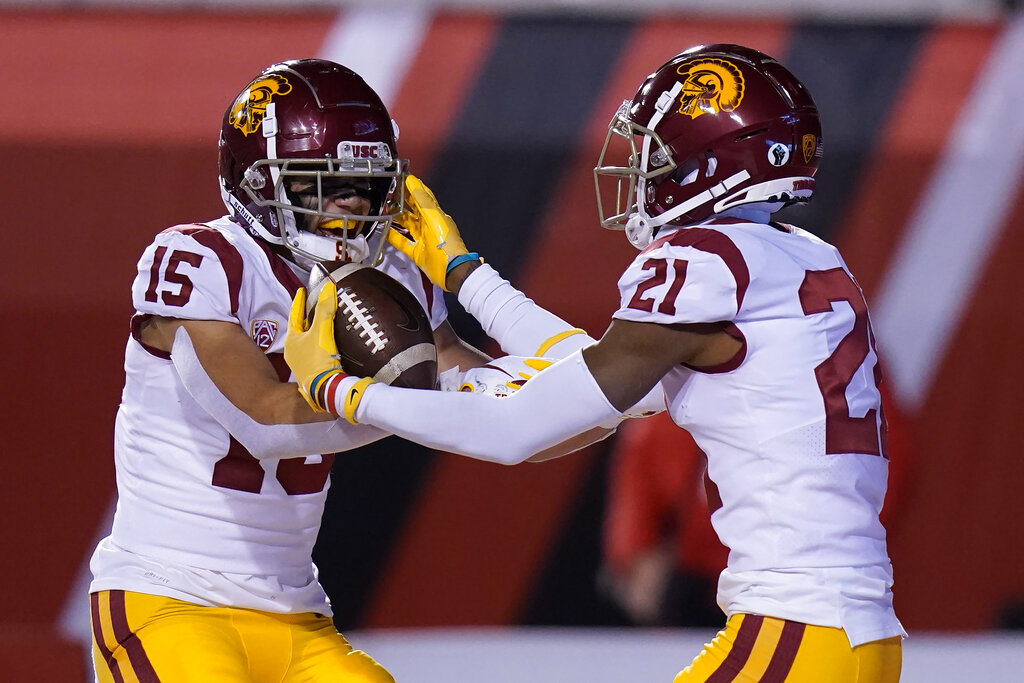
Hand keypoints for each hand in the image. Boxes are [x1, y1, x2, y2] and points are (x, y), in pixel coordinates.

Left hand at [285, 282, 348, 413]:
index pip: (295, 315)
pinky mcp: (314, 372)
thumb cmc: (318, 361)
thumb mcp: (321, 332)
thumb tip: (328, 288)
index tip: (302, 290)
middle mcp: (294, 352)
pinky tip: (331, 343)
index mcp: (292, 340)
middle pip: (300, 328)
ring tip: (323, 321)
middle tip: (313, 304)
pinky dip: (322, 343)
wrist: (326, 391)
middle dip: (307, 316)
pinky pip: (316, 352)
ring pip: (308, 341)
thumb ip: (324, 309)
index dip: (299, 301)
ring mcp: (303, 364)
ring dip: (315, 331)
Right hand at [389, 174, 478, 290]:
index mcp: (435, 215)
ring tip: (383, 208)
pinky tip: (384, 230)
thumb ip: (423, 200)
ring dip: (396, 216)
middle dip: (403, 200)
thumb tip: (413, 181)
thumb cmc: (446, 242)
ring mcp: (422, 239)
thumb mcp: (434, 218)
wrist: (452, 269)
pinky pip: (403, 242)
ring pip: (407, 224)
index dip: (413, 186)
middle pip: (414, 209)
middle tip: (389, 191)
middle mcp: (429, 225)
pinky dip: (393, 236)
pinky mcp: (417, 252)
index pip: (423, 196)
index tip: (401, 177)